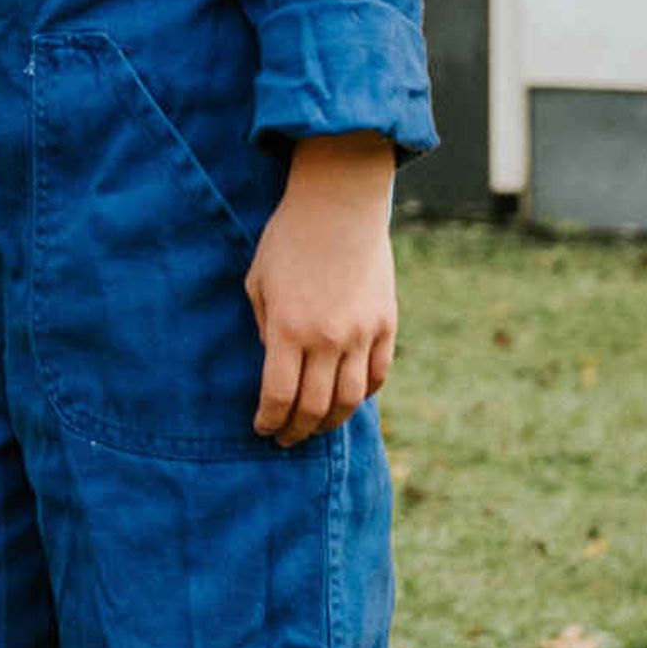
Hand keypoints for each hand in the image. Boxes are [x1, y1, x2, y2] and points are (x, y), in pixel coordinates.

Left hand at [243, 134, 399, 446]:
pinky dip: (361, 394)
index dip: (270, 420)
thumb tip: (277, 363)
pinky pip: (377, 375)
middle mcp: (328, 339)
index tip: (262, 429)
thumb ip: (266, 329)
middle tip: (285, 439)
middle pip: (315, 406)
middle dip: (297, 430)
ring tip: (315, 427)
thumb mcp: (259, 284)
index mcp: (289, 329)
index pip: (280, 396)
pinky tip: (346, 400)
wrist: (339, 208)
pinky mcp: (386, 325)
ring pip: (350, 398)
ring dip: (330, 421)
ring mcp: (362, 334)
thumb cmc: (287, 241)